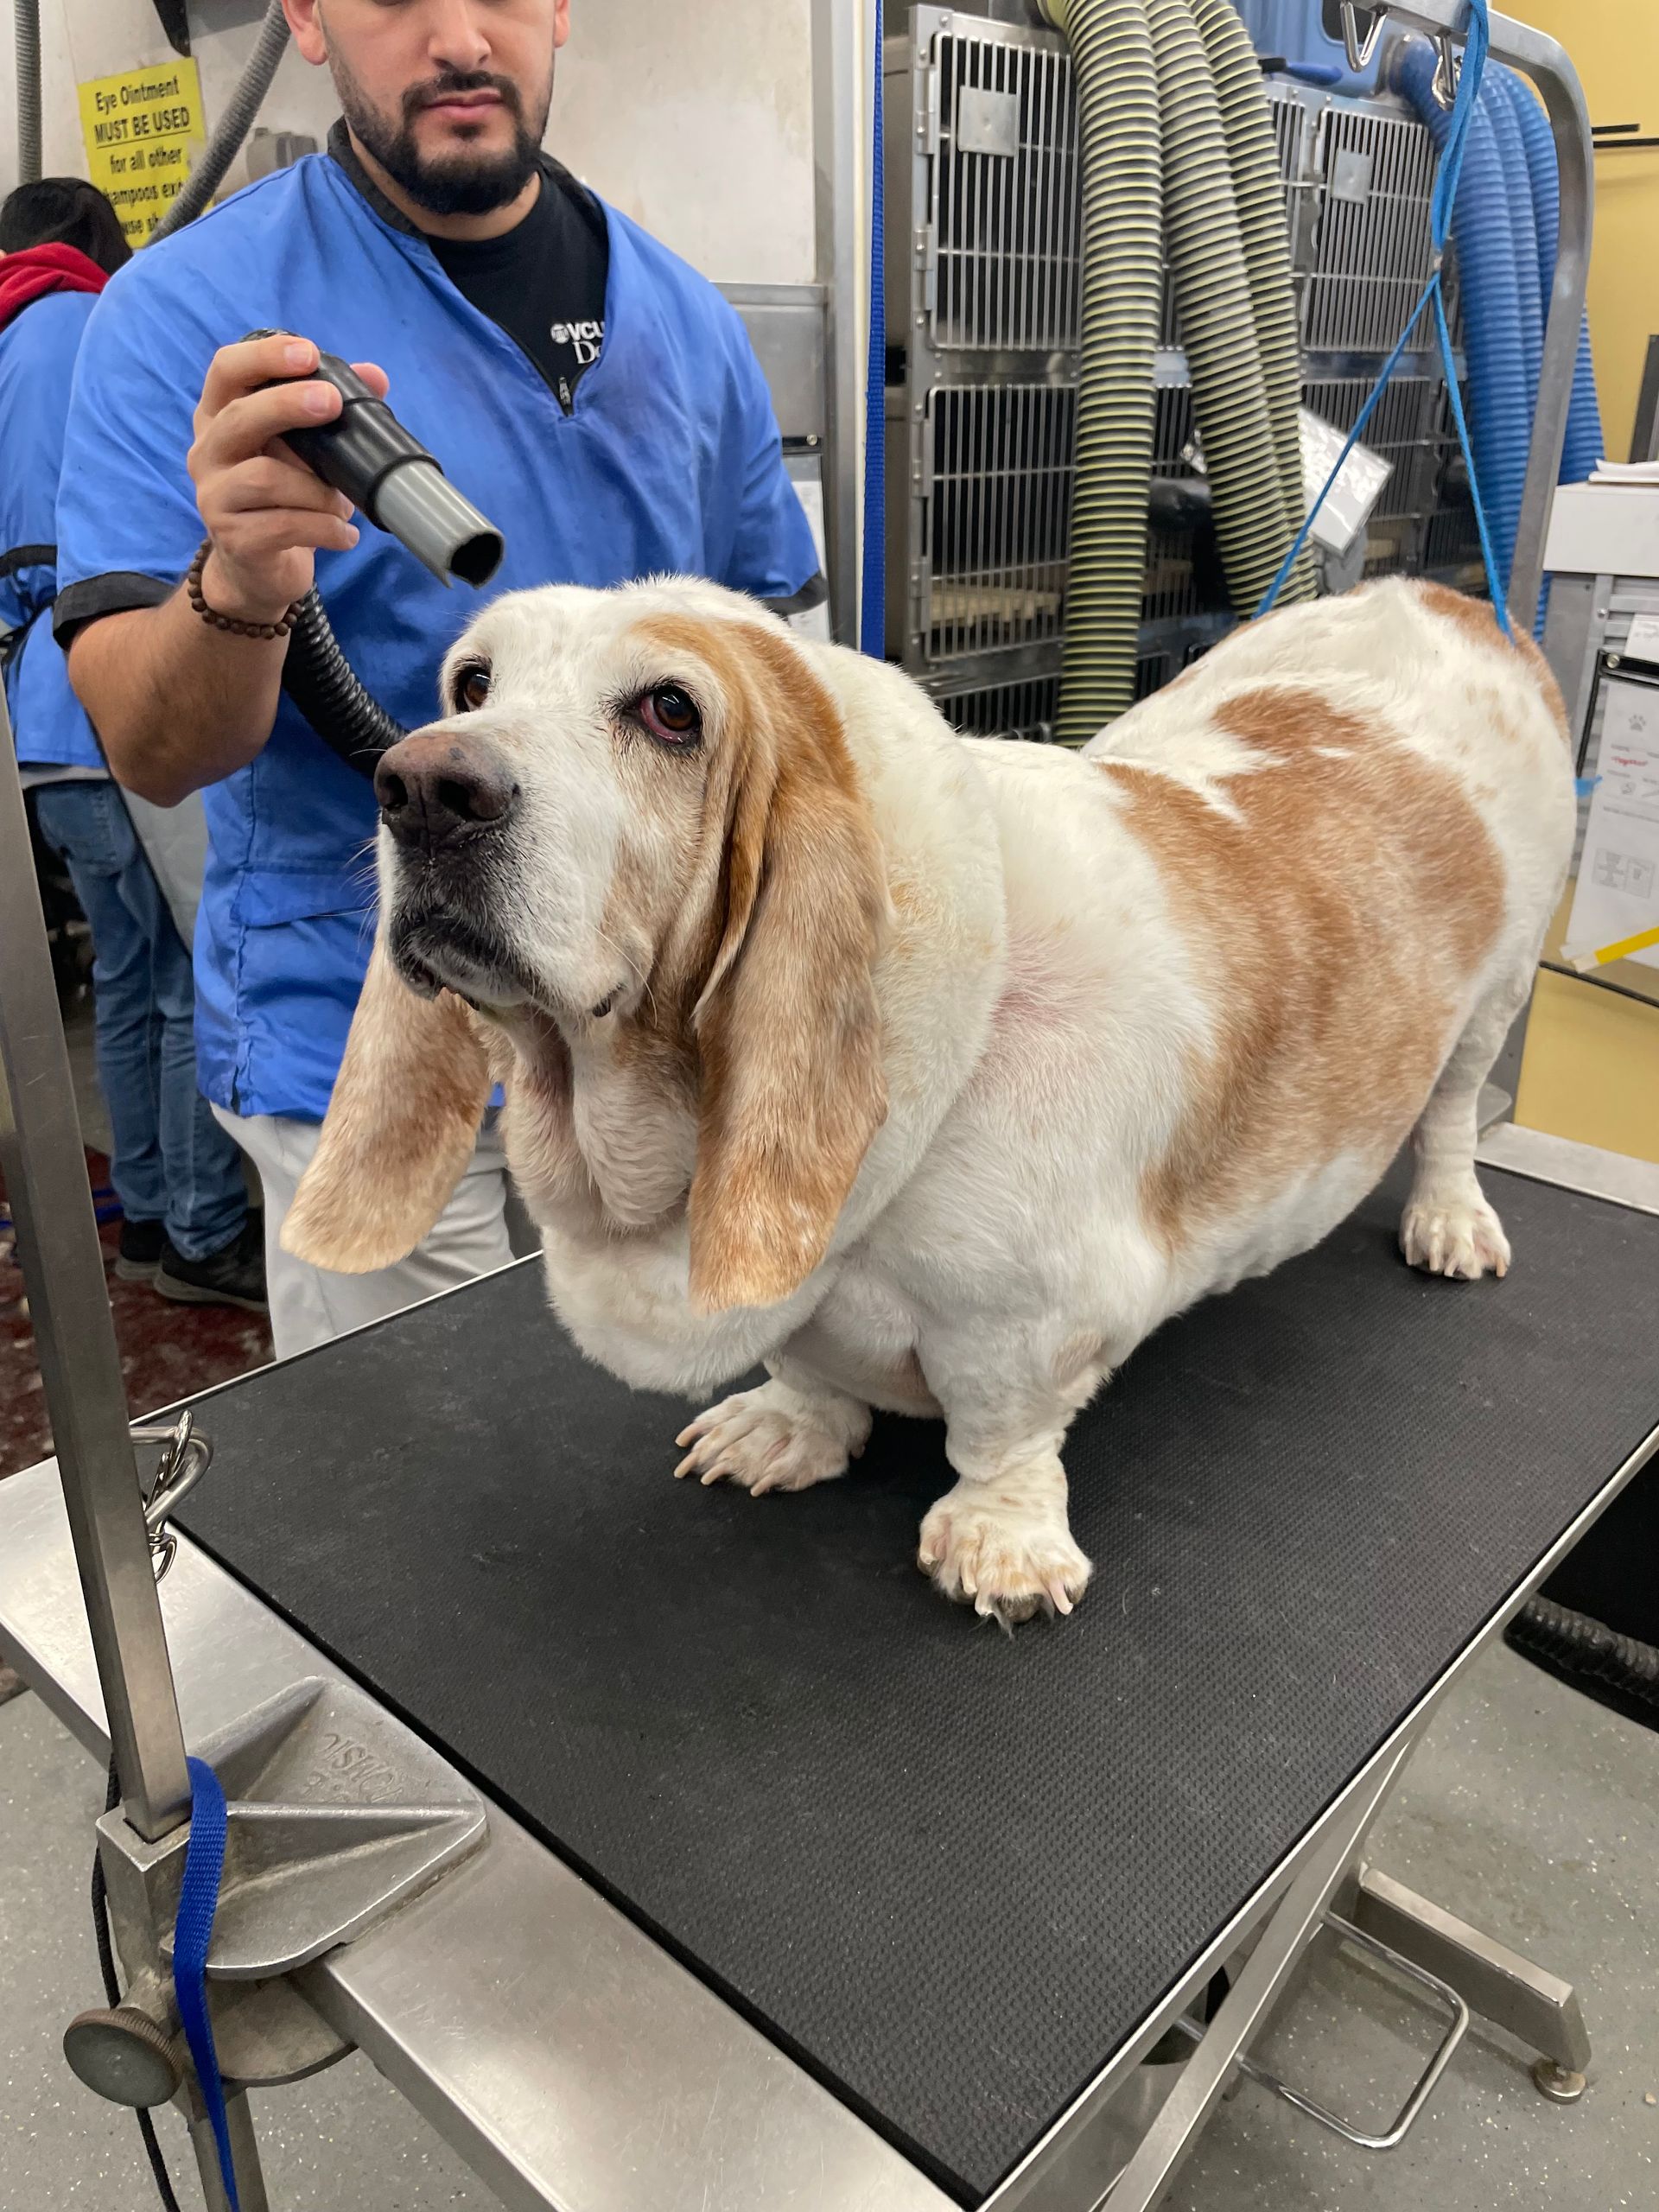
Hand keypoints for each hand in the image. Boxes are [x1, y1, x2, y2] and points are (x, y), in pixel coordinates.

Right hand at [187, 334, 390, 625]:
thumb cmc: (284, 497)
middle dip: (287, 405)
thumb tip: (376, 377)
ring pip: (265, 478)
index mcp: (220, 416)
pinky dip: (324, 529)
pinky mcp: (233, 539)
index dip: (264, 357)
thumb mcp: (305, 449)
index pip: (227, 370)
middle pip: (240, 417)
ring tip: (345, 502)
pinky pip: (283, 526)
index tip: (308, 353)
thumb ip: (332, 411)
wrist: (259, 568)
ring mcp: (213, 496)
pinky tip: (346, 535)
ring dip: (317, 488)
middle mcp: (207, 451)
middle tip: (332, 403)